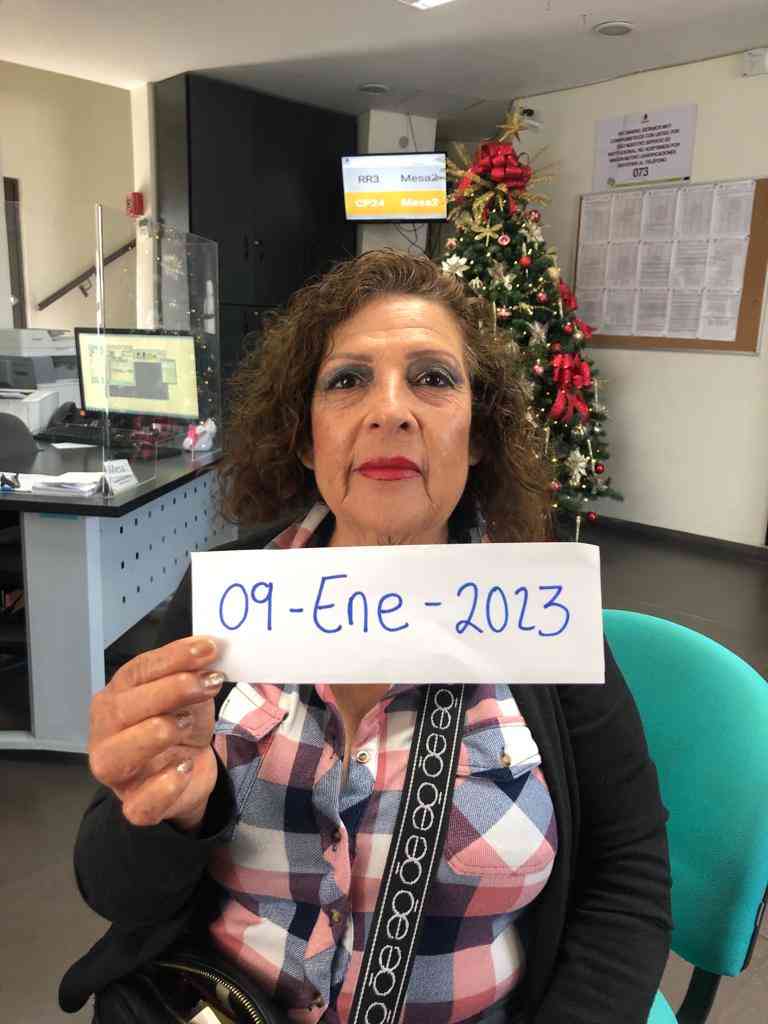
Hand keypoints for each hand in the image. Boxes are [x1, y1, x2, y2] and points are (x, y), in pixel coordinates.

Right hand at [88, 636, 224, 831]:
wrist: (190, 772)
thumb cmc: (180, 725)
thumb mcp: (189, 695)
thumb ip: (192, 673)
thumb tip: (209, 649)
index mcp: (116, 698)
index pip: (137, 672)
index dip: (172, 658)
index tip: (208, 648)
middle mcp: (106, 733)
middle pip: (121, 710)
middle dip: (168, 691)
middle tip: (208, 683)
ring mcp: (116, 773)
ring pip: (114, 756)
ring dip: (153, 734)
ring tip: (186, 724)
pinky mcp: (135, 805)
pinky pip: (139, 804)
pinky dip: (163, 786)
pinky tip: (185, 767)